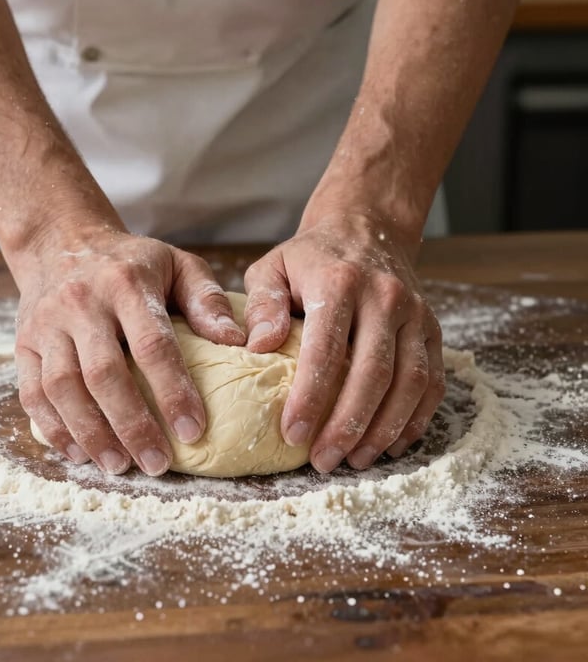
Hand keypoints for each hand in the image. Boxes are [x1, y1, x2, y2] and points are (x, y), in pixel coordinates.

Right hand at [12, 228, 244, 475]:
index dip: (173, 391)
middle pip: (104, 373)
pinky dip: (54, 429)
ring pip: (63, 388)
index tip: (194, 430)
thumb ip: (207, 299)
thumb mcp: (177, 264)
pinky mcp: (22, 342)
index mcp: (126, 284)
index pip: (152, 344)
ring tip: (119, 466)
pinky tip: (79, 453)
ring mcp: (46, 324)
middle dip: (132, 425)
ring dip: (91, 434)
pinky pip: (31, 393)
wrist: (61, 241)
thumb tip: (237, 341)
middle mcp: (82, 303)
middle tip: (156, 463)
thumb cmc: (130, 262)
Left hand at [243, 211, 444, 471]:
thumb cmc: (310, 259)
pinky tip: (391, 443)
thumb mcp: (272, 268)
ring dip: (384, 429)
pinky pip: (433, 380)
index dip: (310, 396)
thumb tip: (258, 348)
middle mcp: (384, 297)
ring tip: (356, 460)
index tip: (293, 434)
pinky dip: (416, 418)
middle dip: (348, 425)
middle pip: (374, 373)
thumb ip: (261, 306)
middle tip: (324, 460)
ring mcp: (415, 314)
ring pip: (410, 382)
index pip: (326, 349)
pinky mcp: (433, 329)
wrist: (366, 229)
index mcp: (339, 283)